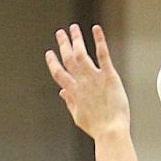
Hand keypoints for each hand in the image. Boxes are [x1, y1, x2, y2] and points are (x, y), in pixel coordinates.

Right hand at [45, 23, 129, 137]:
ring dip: (76, 39)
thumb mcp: (78, 117)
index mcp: (73, 92)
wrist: (110, 131)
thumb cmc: (96, 128)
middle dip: (63, 44)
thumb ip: (69, 102)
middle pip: (68, 59)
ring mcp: (94, 78)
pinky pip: (102, 55)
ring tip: (73, 28)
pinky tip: (95, 29)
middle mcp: (81, 82)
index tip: (49, 53)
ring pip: (81, 54)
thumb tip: (62, 92)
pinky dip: (98, 40)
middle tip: (60, 32)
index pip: (59, 74)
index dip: (53, 63)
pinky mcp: (108, 76)